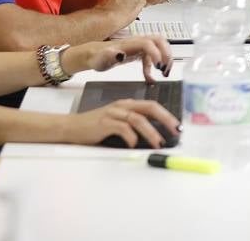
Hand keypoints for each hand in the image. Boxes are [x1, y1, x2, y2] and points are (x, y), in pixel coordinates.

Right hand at [62, 98, 178, 148]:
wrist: (72, 127)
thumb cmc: (95, 126)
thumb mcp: (117, 122)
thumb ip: (133, 124)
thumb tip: (154, 135)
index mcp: (128, 105)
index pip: (152, 105)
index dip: (167, 114)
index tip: (177, 125)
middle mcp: (122, 106)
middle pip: (149, 107)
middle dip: (165, 118)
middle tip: (175, 130)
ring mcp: (113, 113)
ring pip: (138, 119)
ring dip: (151, 132)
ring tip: (158, 143)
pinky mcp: (104, 123)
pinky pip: (122, 128)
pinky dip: (131, 136)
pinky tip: (134, 144)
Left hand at [66, 36, 172, 81]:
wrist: (93, 55)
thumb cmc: (96, 57)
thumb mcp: (100, 59)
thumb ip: (110, 56)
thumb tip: (121, 54)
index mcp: (129, 44)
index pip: (148, 43)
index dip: (156, 53)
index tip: (158, 67)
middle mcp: (136, 42)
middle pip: (159, 40)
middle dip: (166, 53)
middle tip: (165, 69)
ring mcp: (139, 46)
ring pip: (159, 45)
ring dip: (165, 58)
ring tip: (165, 73)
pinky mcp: (139, 52)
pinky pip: (152, 57)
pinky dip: (155, 67)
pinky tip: (152, 80)